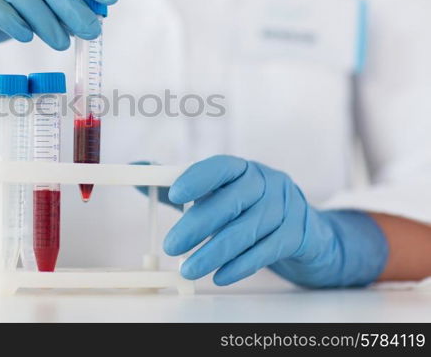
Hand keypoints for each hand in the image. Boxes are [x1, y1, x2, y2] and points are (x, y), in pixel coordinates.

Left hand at [164, 155, 387, 287]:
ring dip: (214, 252)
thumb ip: (178, 184)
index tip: (174, 194)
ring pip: (247, 230)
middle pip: (231, 201)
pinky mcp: (296, 235)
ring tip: (188, 269)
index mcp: (243, 169)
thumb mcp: (216, 194)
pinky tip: (219, 276)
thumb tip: (138, 170)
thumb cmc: (248, 209)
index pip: (221, 166)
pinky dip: (240, 266)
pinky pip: (266, 251)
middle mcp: (267, 183)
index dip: (198, 178)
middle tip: (171, 245)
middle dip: (197, 225)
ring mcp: (286, 208)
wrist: (303, 232)